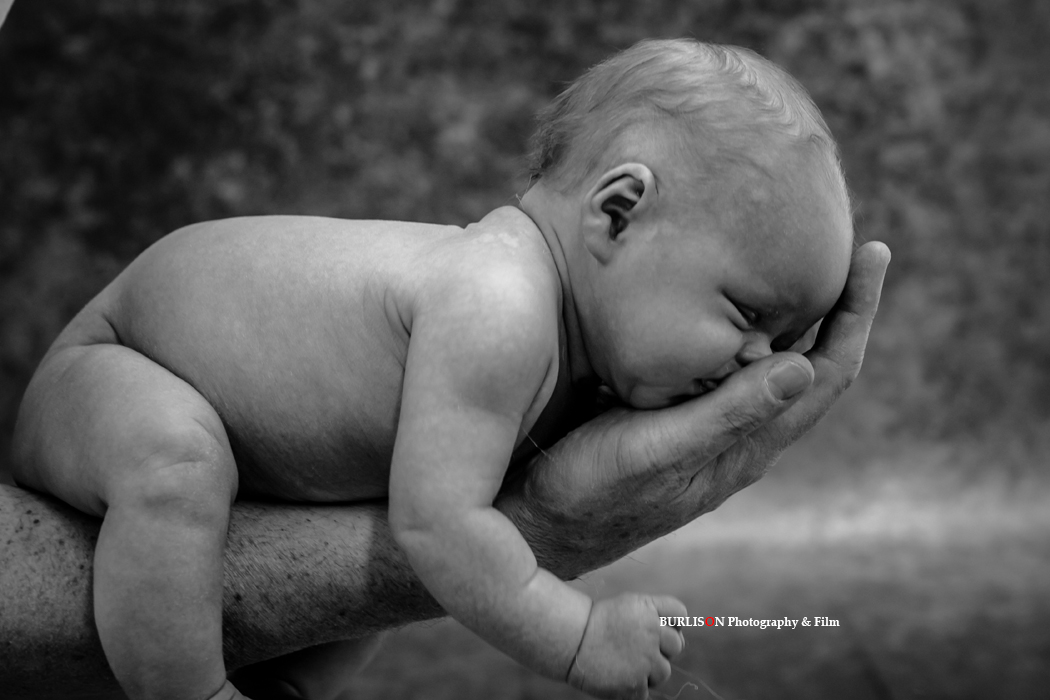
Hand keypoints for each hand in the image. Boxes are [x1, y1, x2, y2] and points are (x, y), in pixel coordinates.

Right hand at [513, 242, 889, 574]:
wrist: (540, 527)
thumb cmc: (591, 491)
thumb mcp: (657, 451)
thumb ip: (726, 416)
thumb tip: (804, 368)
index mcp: (748, 443)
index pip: (829, 372)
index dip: (857, 313)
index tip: (872, 252)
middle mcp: (740, 436)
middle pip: (811, 364)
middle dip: (836, 305)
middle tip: (845, 243)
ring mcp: (709, 430)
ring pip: (771, 366)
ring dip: (793, 315)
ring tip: (797, 260)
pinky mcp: (676, 420)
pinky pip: (729, 369)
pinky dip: (743, 329)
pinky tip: (722, 304)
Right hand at [568, 593, 686, 699]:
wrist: (570, 641)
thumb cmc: (598, 622)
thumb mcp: (628, 605)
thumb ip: (654, 614)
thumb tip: (677, 634)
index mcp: (648, 609)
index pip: (679, 613)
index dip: (672, 622)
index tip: (658, 626)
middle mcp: (651, 633)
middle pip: (677, 645)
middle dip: (662, 648)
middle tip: (639, 647)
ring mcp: (644, 661)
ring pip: (664, 672)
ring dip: (649, 670)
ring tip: (625, 662)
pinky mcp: (634, 684)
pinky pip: (646, 691)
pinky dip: (634, 686)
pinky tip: (618, 674)